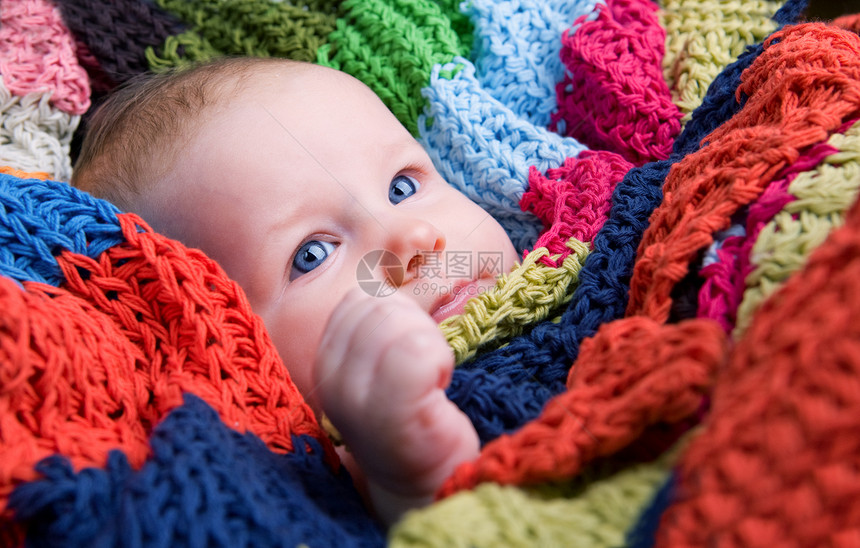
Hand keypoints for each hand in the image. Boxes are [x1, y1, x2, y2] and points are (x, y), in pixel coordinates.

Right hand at [314, 288, 478, 522]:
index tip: (413, 352)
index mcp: (328, 358)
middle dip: (415, 325)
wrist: (430, 482)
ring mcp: (356, 400)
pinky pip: (417, 351)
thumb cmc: (417, 412)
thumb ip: (384, 319)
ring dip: (430, 344)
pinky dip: (439, 360)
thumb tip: (417, 250)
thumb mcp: (387, 359)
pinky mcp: (390, 417)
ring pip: (395, 323)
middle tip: (427, 368)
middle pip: (377, 305)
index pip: (359, 299)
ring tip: (432, 379)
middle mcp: (330, 378)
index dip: (398, 314)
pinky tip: (439, 387)